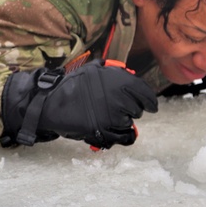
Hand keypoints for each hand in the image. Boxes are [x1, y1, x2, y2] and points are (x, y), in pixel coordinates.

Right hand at [2, 60, 158, 147]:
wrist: (53, 102)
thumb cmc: (73, 85)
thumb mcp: (94, 69)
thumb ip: (115, 70)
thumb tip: (131, 74)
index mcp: (119, 80)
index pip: (145, 93)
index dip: (150, 101)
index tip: (152, 106)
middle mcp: (119, 97)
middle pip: (138, 109)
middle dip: (131, 110)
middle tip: (118, 109)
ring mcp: (112, 115)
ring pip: (130, 123)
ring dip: (122, 122)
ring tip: (107, 117)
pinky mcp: (105, 131)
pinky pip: (124, 137)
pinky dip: (122, 136)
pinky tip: (114, 130)